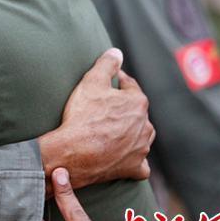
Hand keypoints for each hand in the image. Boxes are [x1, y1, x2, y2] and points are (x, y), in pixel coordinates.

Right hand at [38, 48, 154, 189]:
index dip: (115, 82)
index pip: (129, 86)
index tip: (104, 83)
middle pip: (135, 112)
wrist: (74, 152)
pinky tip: (124, 157)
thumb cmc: (82, 116)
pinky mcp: (134, 168)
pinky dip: (134, 160)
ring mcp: (141, 148)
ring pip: (140, 136)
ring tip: (111, 131)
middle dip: (123, 108)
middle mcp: (145, 125)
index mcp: (138, 102)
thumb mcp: (91, 82)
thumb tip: (117, 52)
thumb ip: (106, 64)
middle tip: (103, 108)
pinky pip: (140, 164)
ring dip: (130, 132)